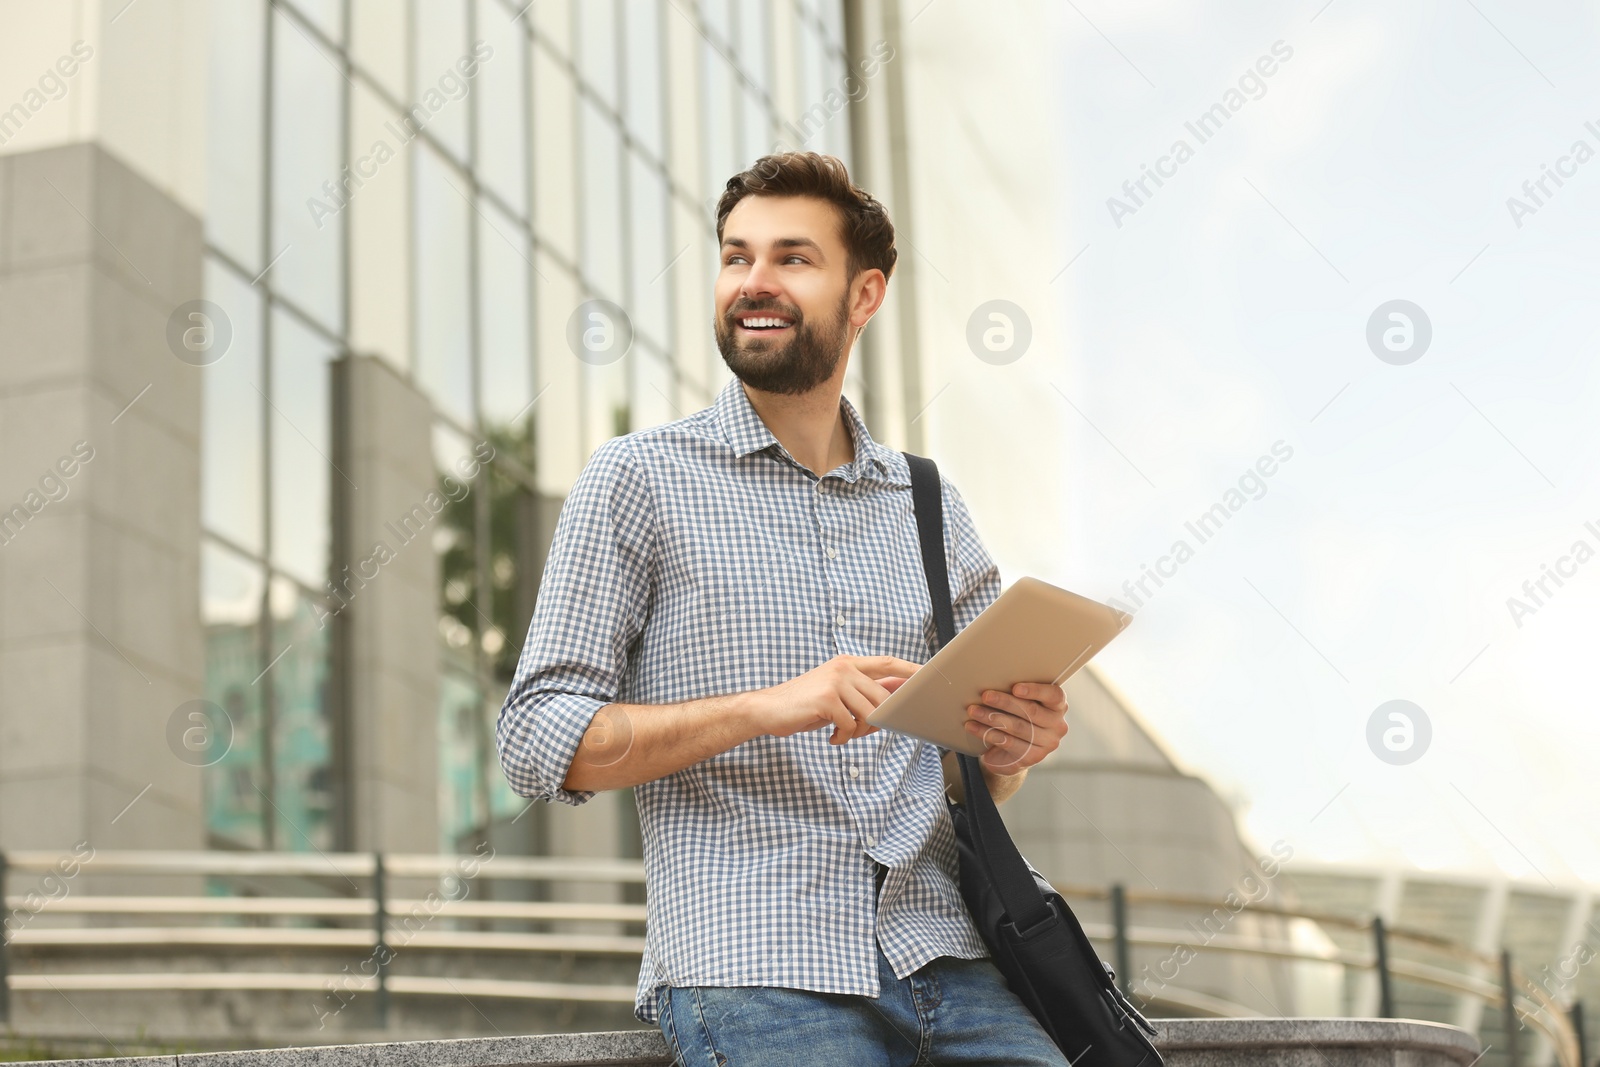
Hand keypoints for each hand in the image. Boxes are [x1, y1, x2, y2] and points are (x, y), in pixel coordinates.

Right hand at [749, 655, 922, 744]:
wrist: (768, 709)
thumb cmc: (804, 705)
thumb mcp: (836, 694)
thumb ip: (862, 692)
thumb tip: (893, 697)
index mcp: (847, 664)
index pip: (887, 663)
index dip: (910, 668)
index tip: (930, 674)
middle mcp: (843, 668)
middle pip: (882, 698)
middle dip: (877, 721)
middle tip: (858, 731)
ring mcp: (835, 682)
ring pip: (869, 713)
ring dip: (858, 731)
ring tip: (841, 733)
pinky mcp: (826, 699)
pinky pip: (850, 725)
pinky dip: (843, 737)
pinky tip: (830, 737)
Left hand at [965, 682, 1068, 772]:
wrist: (1013, 751)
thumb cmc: (1017, 717)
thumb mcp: (1022, 703)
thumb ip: (1018, 693)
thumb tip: (994, 678)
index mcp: (1058, 706)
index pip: (1054, 695)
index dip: (1035, 690)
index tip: (1015, 687)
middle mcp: (1057, 725)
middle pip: (1031, 711)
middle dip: (1005, 702)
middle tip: (985, 695)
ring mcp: (1047, 744)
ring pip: (1017, 727)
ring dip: (992, 717)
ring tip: (973, 710)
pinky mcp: (1032, 757)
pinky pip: (1007, 742)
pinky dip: (987, 732)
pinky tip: (973, 726)